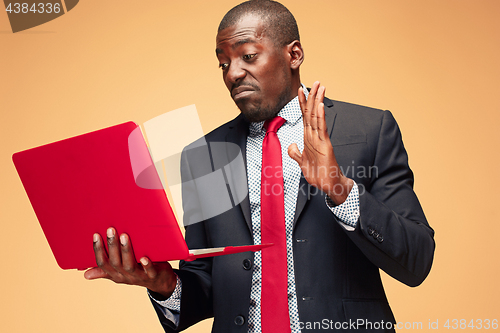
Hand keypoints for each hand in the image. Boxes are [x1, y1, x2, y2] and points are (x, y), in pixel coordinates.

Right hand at [84, 227, 176, 298]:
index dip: (98, 250)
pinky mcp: (153, 276)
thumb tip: (85, 274)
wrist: (160, 283)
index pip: (103, 263)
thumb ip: (105, 271)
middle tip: (111, 230)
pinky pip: (149, 272)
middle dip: (112, 246)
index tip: (96, 235)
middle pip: (115, 262)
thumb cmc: (138, 272)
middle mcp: (125, 276)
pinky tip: (144, 257)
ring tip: (124, 236)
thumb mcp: (120, 273)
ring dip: (126, 251)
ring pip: (129, 265)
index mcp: (116, 274)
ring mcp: (139, 276)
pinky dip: (146, 265)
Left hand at [288, 81, 353, 204]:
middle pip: (312, 112)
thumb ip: (295, 153)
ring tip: (320, 87)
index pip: (305, 116)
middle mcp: (314, 135)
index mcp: (308, 138)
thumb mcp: (302, 162)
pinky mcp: (325, 145)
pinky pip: (321, 128)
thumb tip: (291, 146)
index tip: (300, 89)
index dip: (302, 103)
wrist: (328, 184)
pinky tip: (319, 106)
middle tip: (315, 81)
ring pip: (317, 116)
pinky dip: (320, 116)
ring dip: (317, 101)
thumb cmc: (318, 173)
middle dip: (312, 96)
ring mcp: (320, 139)